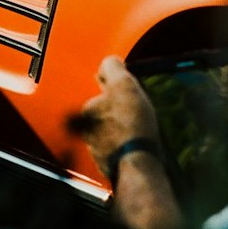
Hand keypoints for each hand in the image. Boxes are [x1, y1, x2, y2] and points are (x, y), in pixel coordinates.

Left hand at [69, 56, 182, 228]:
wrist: (139, 166)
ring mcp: (97, 151)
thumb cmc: (131, 125)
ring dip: (123, 131)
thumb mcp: (124, 86)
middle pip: (105, 114)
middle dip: (118, 113)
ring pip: (111, 134)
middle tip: (138, 114)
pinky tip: (141, 146)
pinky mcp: (110, 166)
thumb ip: (113, 69)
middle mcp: (86, 132)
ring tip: (141, 131)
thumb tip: (109, 61)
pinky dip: (128, 148)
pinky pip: (119, 152)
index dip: (117, 90)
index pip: (101, 93)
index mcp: (87, 110)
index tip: (130, 95)